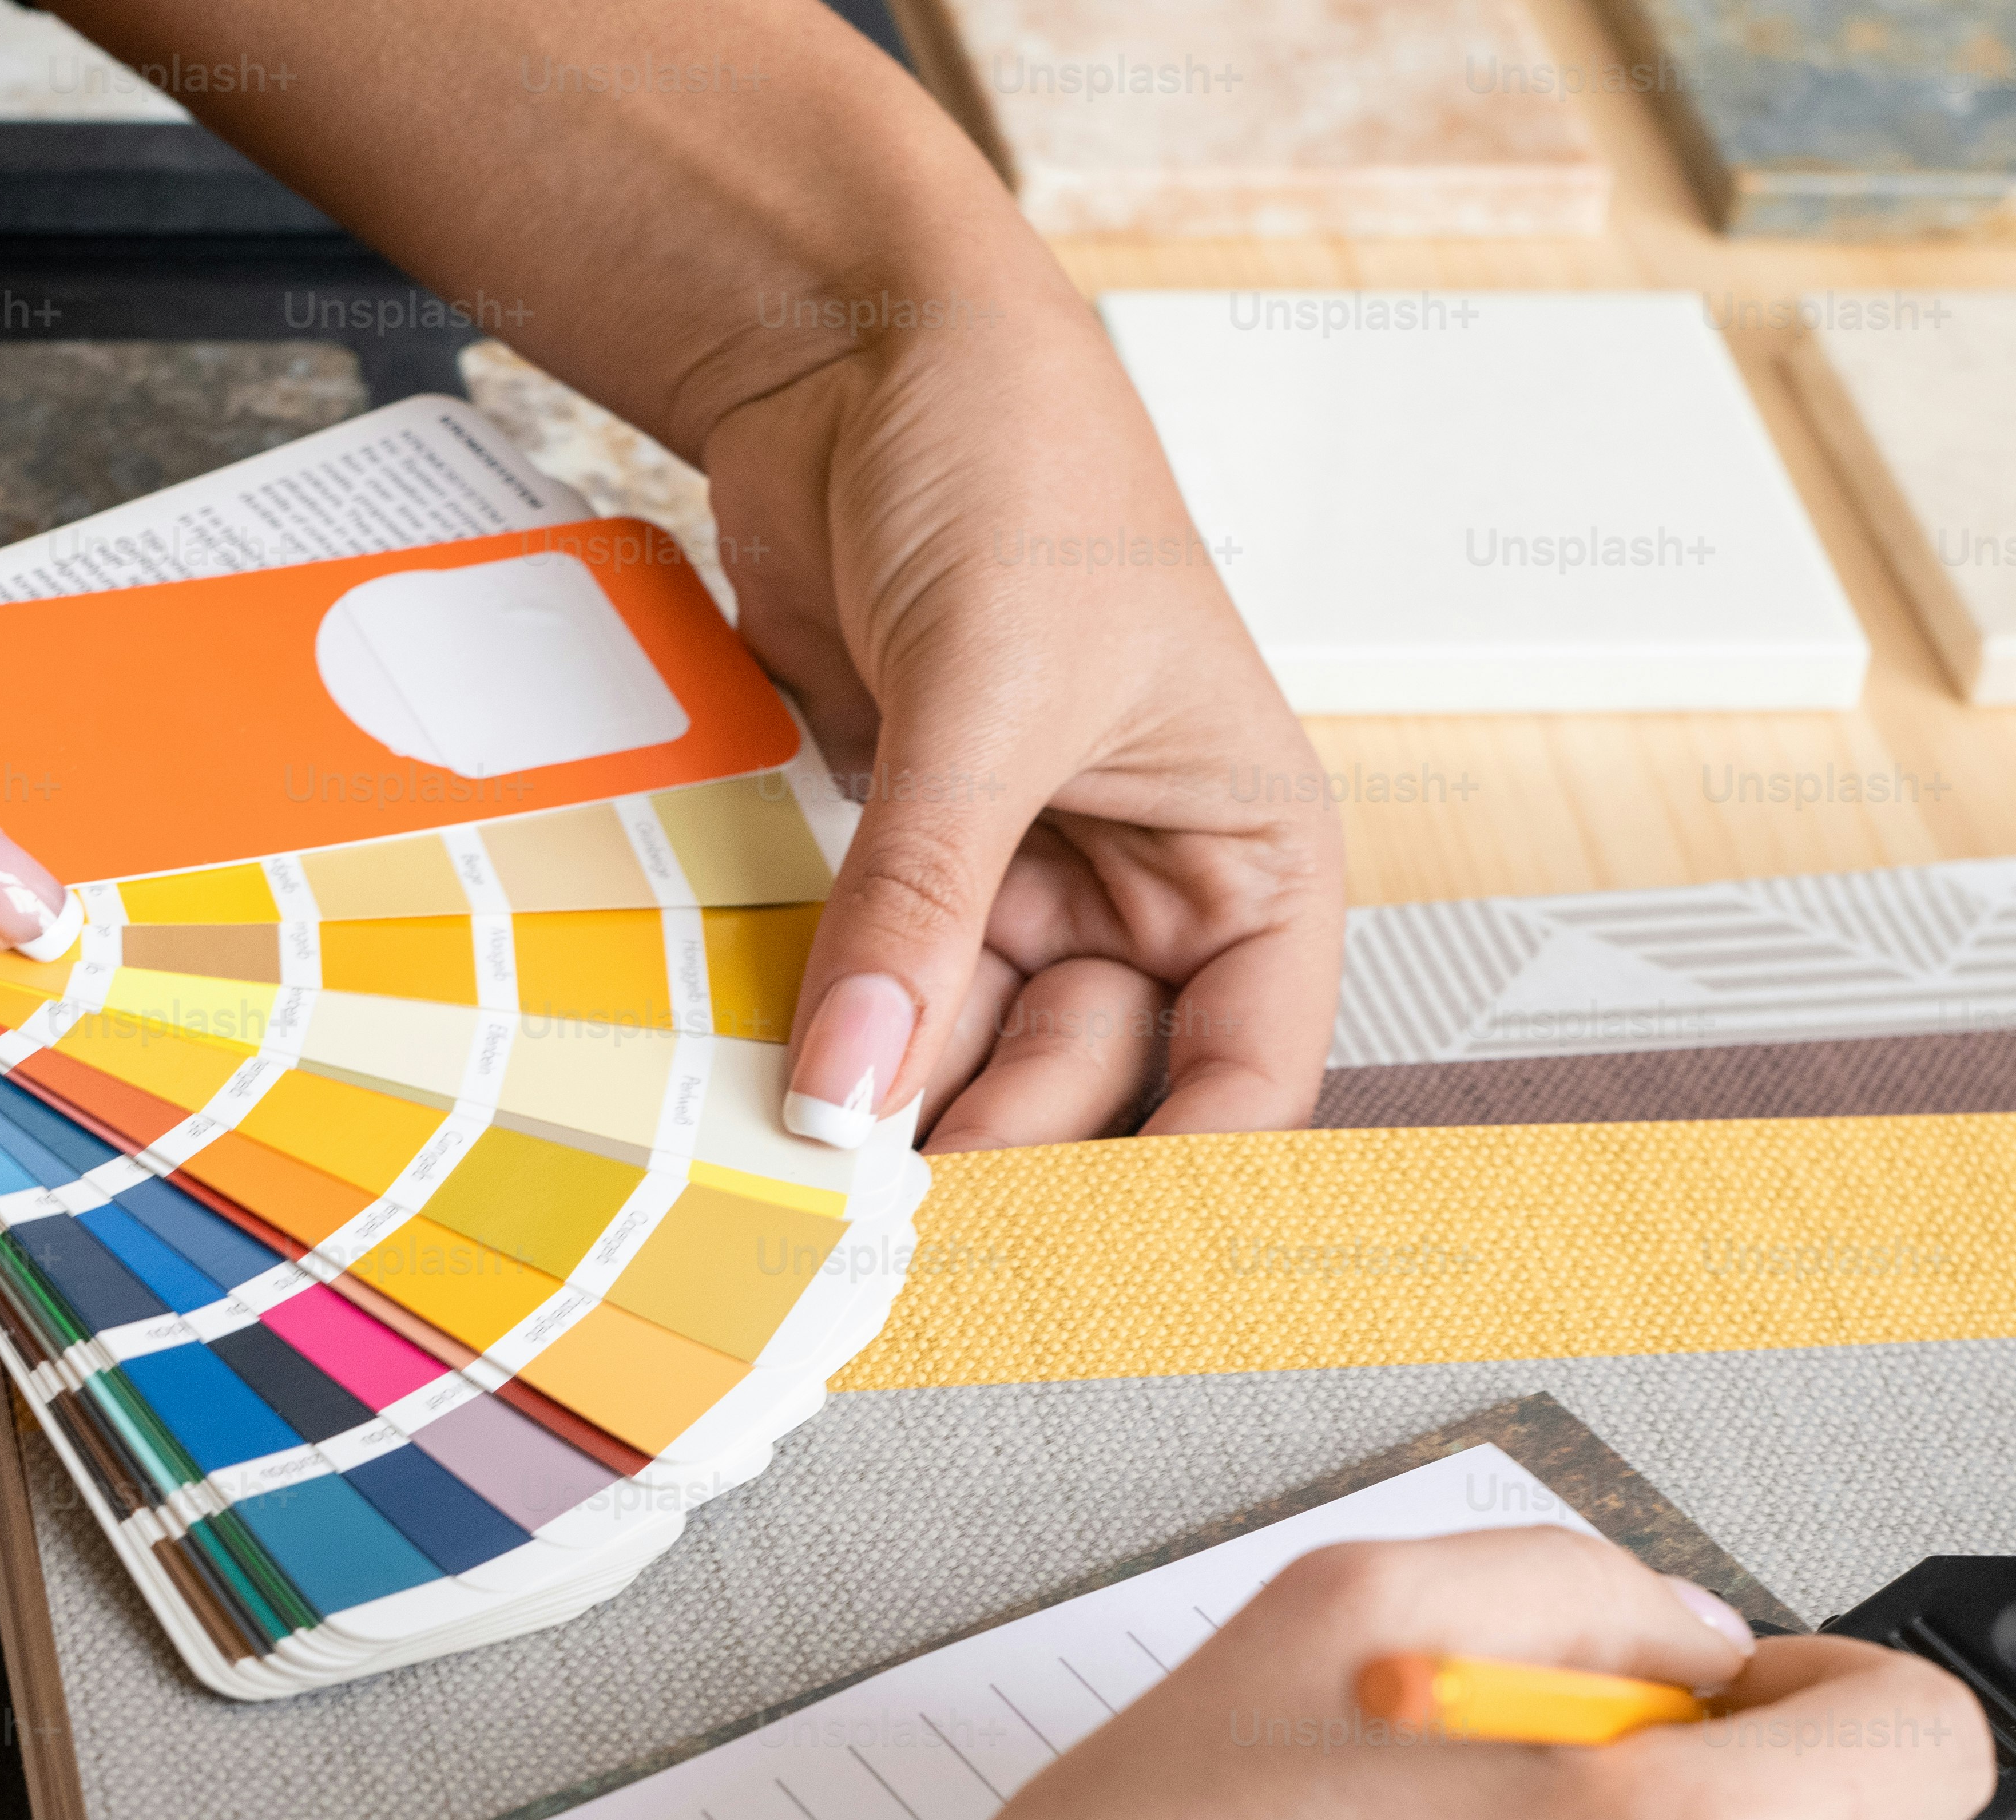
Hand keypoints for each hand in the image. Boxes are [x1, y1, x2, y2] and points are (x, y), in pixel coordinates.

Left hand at [34, 1, 1345, 1151]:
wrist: (864, 352)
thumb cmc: (1018, 472)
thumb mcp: (990, 693)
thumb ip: (922, 901)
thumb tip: (855, 1096)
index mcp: (1249, 860)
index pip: (1244, 1081)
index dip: (1168, 1185)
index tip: (1065, 1270)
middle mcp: (1146, 893)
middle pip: (1088, 1091)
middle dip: (991, 1148)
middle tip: (883, 1231)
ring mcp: (1020, 883)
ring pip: (964, 1053)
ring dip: (887, 1101)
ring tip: (799, 1164)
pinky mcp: (905, 863)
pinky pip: (873, 987)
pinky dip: (825, 1033)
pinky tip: (766, 1084)